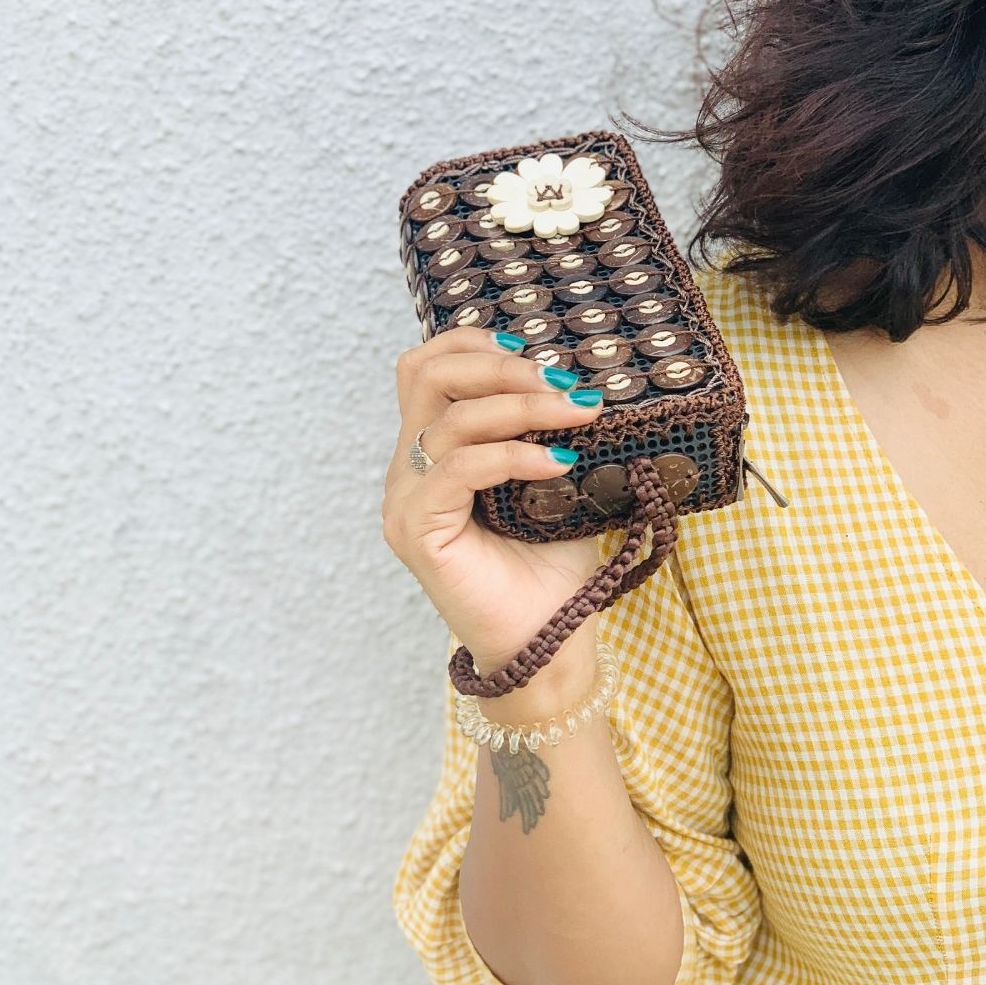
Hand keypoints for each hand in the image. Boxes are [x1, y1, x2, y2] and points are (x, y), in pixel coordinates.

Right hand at [381, 325, 605, 674]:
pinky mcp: (416, 530)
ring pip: (448, 419)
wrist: (550, 641)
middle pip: (425, 375)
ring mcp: (407, 500)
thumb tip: (577, 377)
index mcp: (433, 452)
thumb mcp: (552, 480)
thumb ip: (542, 430)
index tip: (534, 349)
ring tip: (579, 414)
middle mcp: (410, 470)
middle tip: (562, 382)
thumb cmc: (552, 566)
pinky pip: (458, 468)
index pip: (424, 368)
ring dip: (522, 407)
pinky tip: (558, 462)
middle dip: (499, 366)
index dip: (472, 343)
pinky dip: (513, 455)